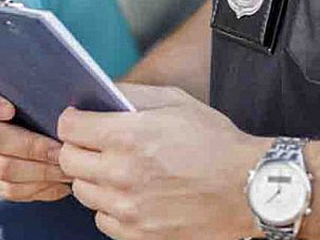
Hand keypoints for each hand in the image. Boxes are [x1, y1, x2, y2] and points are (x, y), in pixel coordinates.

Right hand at [0, 73, 70, 201]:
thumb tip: (58, 98)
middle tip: (60, 150)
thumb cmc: (34, 96)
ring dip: (38, 172)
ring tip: (64, 169)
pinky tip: (55, 184)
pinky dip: (34, 189)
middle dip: (31, 146)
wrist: (30, 118)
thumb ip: (34, 82)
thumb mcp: (31, 81)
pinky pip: (5, 189)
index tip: (9, 109)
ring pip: (0, 168)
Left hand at [57, 84, 267, 239]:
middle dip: (78, 149)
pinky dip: (110, 208)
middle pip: (68, 160)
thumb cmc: (216, 143)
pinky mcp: (140, 235)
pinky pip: (102, 220)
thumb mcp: (174, 102)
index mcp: (127, 136)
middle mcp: (122, 174)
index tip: (80, 122)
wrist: (251, 188)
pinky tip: (131, 195)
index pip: (68, 127)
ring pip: (82, 192)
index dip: (72, 121)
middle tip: (97, 146)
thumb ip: (130, 95)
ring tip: (119, 171)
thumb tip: (97, 93)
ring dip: (94, 179)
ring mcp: (129, 209)